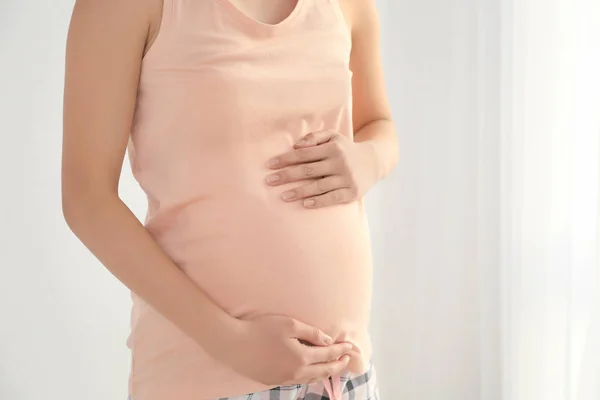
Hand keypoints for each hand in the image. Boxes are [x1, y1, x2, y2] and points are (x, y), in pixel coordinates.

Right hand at [223, 314, 351, 385]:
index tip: (349, 346)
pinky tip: (308, 372)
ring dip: (324, 373)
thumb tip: (328, 340)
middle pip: (323, 371)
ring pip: (310, 379)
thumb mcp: (289, 325)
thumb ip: (311, 333)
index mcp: (302, 358)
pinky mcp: (272, 381)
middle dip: (337, 365)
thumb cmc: (261, 329)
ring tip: (332, 368)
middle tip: (347, 360)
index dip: (340, 350)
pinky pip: (297, 380)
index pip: (328, 355)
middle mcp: (295, 372)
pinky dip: (308, 376)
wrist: (234, 344)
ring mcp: (283, 379)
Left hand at [265, 130, 377, 207]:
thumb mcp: (333, 136)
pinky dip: (318, 201)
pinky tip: (305, 204)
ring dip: (299, 192)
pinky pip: (332, 198)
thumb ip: (314, 138)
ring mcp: (346, 179)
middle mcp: (340, 162)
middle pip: (308, 170)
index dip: (285, 159)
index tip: (269, 165)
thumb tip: (295, 146)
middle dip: (286, 176)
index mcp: (333, 148)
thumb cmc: (346, 149)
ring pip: (318, 186)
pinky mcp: (351, 192)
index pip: (304, 154)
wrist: (374, 162)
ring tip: (283, 196)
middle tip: (269, 181)